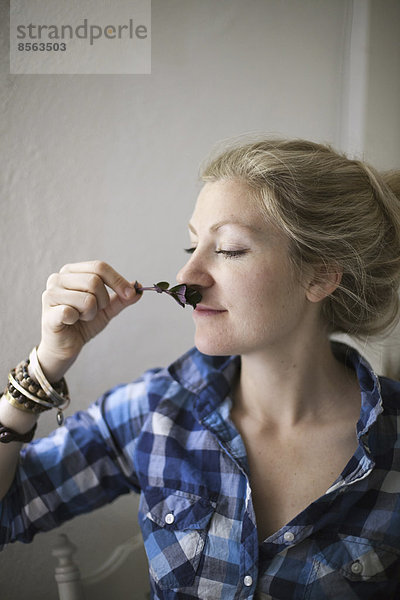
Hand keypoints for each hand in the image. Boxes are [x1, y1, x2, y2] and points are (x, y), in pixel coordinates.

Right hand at [38, 261, 140, 380]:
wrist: (66, 346)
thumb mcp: (107, 308)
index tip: (130, 294)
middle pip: (94, 281)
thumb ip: (122, 298)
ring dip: (91, 313)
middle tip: (95, 311)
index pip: (99, 267)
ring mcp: (50, 295)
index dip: (118, 280)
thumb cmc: (83, 323)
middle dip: (103, 300)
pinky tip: (71, 322)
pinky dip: (78, 320)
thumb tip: (139, 288)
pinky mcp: (48, 313)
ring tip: (81, 317)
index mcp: (72, 272)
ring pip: (87, 299)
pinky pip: (72, 312)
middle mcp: (58, 278)